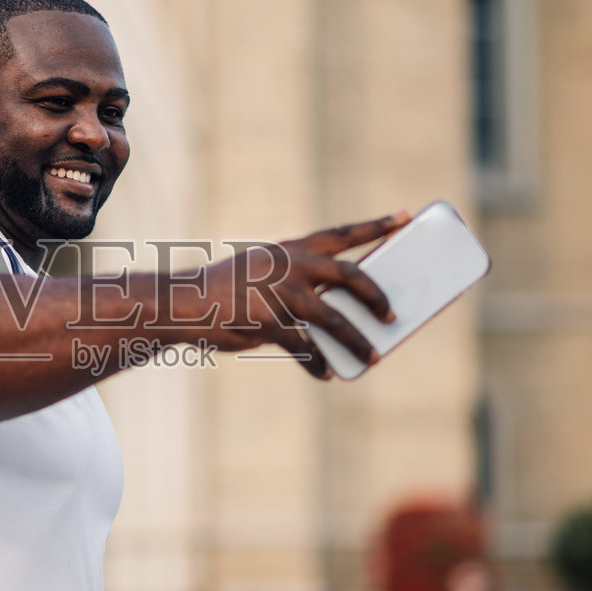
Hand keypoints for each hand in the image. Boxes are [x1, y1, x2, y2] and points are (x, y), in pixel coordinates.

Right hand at [183, 212, 409, 378]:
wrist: (185, 303)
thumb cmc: (227, 291)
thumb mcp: (262, 270)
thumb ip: (296, 279)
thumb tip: (336, 307)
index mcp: (290, 249)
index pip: (341, 233)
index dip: (376, 225)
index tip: (406, 216)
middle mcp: (290, 267)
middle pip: (349, 275)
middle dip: (377, 295)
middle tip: (393, 314)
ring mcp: (280, 294)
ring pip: (334, 320)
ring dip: (357, 341)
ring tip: (373, 358)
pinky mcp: (269, 323)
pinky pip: (304, 348)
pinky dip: (317, 363)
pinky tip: (326, 373)